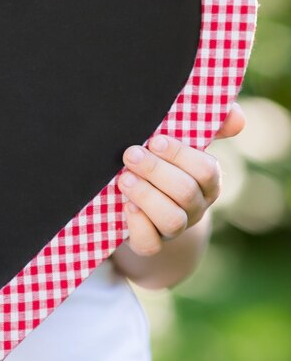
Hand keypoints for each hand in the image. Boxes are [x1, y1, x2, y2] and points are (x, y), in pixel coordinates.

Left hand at [117, 102, 245, 255]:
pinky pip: (150, 244)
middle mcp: (194, 206)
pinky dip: (138, 225)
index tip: (155, 140)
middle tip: (131, 154)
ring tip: (124, 179)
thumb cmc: (162, 163)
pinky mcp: (150, 242)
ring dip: (146, 196)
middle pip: (185, 192)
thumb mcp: (182, 143)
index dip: (180, 155)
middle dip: (156, 171)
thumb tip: (236, 116)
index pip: (205, 170)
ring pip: (172, 220)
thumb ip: (209, 126)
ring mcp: (174, 228)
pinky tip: (126, 206)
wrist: (142, 201)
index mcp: (206, 180)